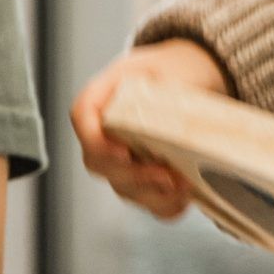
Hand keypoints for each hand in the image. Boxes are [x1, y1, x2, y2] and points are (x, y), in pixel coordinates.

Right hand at [70, 40, 227, 218]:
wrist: (190, 76)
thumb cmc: (173, 69)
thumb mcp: (170, 68)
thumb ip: (165, 92)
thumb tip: (171, 124)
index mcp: (102, 95)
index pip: (82, 117)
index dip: (97, 141)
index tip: (124, 152)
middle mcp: (104, 130)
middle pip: (99, 162)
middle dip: (135, 175)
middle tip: (167, 175)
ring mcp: (120, 159)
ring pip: (123, 187)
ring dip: (153, 193)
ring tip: (184, 186)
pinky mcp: (142, 178)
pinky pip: (147, 201)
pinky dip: (166, 205)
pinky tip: (186, 197)